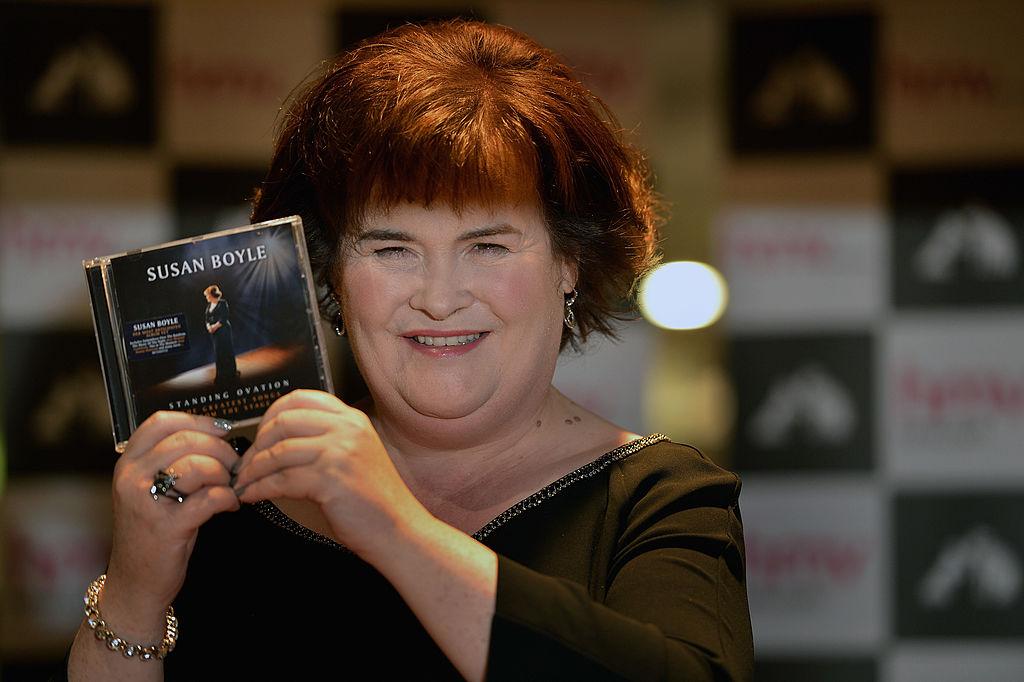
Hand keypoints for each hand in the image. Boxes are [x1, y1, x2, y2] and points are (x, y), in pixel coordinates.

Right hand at [105, 413, 239, 613]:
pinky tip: (230, 505)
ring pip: (198, 465)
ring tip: (229, 486)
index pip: (161, 422)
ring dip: (224, 474)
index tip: (222, 431)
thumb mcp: (153, 488)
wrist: (136, 583)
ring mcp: (145, 502)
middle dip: (220, 450)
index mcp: (128, 463)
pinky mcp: (165, 527)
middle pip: (186, 440)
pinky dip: (227, 498)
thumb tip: (219, 433)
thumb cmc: (154, 531)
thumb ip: (174, 459)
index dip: (198, 421)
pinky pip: (209, 498)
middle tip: (234, 465)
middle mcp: (130, 477)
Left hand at [233, 390, 424, 559]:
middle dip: (257, 444)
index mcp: (352, 418)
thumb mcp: (356, 454)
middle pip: (283, 422)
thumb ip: (327, 438)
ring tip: (243, 483)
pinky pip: (280, 480)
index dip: (271, 414)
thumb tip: (279, 438)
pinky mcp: (329, 480)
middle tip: (245, 464)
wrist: (399, 529)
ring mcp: (339, 453)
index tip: (260, 435)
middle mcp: (346, 429)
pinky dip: (259, 489)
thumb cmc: (374, 498)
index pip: (300, 399)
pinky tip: (251, 497)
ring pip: (278, 452)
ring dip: (252, 470)